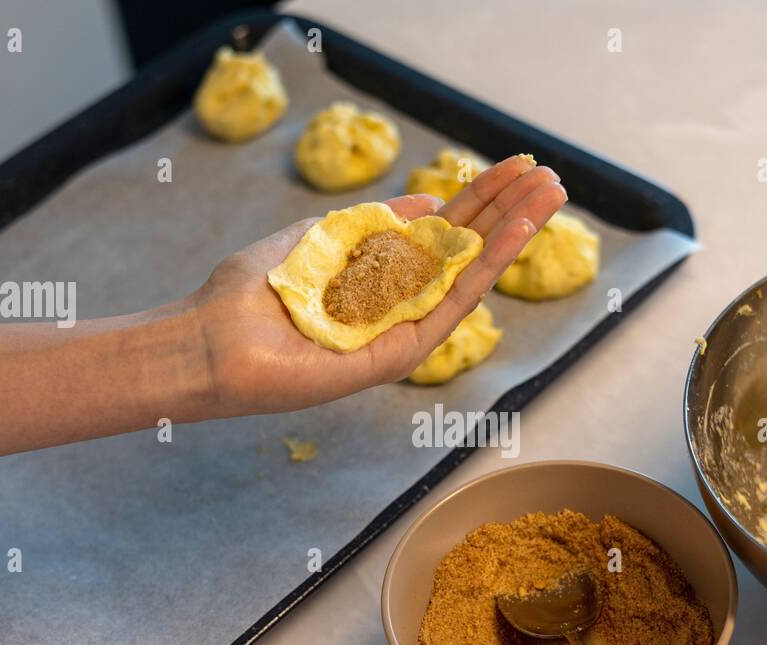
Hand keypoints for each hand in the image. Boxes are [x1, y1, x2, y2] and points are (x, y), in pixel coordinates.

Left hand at [190, 155, 566, 416]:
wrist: (213, 340)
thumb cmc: (253, 292)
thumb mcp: (320, 237)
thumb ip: (375, 225)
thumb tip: (429, 203)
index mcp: (382, 279)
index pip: (442, 233)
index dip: (480, 200)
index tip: (514, 167)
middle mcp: (400, 306)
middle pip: (466, 251)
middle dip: (509, 210)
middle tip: (553, 176)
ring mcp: (403, 331)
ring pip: (470, 275)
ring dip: (513, 232)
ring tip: (551, 194)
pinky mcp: (399, 354)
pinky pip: (449, 305)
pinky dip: (484, 266)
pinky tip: (513, 231)